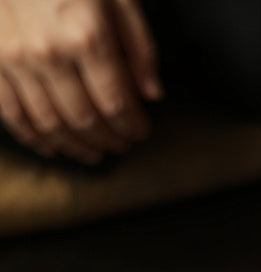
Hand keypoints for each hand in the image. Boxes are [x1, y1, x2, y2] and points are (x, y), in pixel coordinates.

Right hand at [0, 0, 161, 163]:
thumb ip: (138, 44)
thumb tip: (152, 92)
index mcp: (87, 35)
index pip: (117, 104)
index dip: (132, 126)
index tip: (140, 132)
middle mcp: (50, 53)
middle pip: (87, 120)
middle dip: (110, 139)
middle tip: (121, 144)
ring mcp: (16, 60)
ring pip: (52, 125)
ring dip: (76, 147)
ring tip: (93, 152)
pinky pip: (13, 114)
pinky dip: (34, 138)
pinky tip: (52, 146)